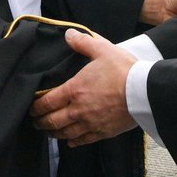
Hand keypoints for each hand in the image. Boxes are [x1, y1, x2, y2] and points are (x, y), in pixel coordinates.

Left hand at [29, 29, 136, 147]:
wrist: (144, 91)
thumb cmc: (124, 70)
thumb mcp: (103, 50)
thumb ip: (83, 42)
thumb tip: (68, 34)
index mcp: (74, 90)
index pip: (47, 102)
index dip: (36, 107)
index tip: (32, 108)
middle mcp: (78, 110)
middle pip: (52, 121)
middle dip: (41, 122)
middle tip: (35, 122)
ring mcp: (90, 123)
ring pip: (65, 134)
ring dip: (54, 133)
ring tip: (49, 132)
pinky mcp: (103, 132)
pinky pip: (83, 140)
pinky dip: (73, 142)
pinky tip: (70, 142)